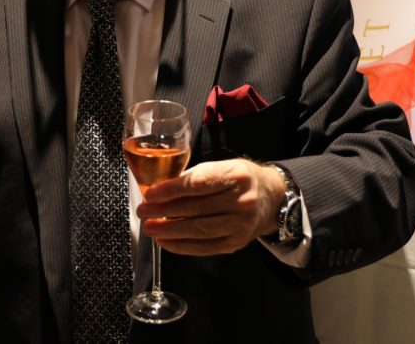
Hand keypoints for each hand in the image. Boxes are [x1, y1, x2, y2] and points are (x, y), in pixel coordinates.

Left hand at [136, 158, 286, 255]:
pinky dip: (182, 245)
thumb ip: (195, 176)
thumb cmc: (240, 179)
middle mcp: (242, 201)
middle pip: (195, 208)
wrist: (271, 198)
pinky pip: (205, 247)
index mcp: (237, 175)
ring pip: (198, 230)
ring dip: (169, 230)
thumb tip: (161, 190)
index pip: (198, 183)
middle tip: (143, 212)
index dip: (171, 190)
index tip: (151, 194)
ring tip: (150, 228)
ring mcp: (241, 225)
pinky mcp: (237, 243)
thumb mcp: (223, 166)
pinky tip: (165, 241)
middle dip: (164, 211)